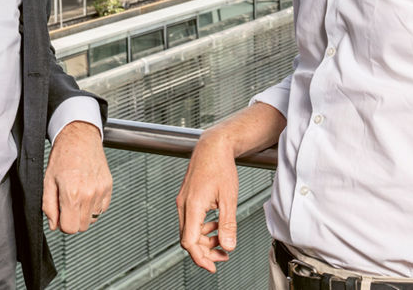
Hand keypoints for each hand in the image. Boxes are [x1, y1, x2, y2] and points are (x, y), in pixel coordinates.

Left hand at [43, 121, 112, 232]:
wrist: (80, 137)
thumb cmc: (63, 156)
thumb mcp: (48, 181)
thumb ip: (49, 206)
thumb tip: (53, 225)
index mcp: (72, 193)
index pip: (69, 228)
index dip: (62, 224)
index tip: (60, 215)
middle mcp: (89, 194)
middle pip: (82, 227)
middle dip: (72, 220)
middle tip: (67, 204)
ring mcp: (101, 191)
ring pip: (92, 219)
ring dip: (83, 213)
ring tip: (77, 196)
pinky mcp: (108, 187)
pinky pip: (102, 209)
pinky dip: (94, 206)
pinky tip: (86, 193)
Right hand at [176, 130, 238, 271]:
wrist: (213, 146)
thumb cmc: (220, 166)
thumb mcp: (229, 198)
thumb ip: (228, 224)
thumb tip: (228, 245)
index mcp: (192, 206)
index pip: (189, 242)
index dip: (200, 258)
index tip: (213, 266)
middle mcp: (184, 205)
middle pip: (188, 239)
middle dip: (205, 251)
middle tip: (222, 256)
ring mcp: (184, 201)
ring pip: (189, 231)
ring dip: (205, 240)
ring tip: (222, 240)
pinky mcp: (187, 198)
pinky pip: (191, 221)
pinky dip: (203, 228)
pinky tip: (216, 225)